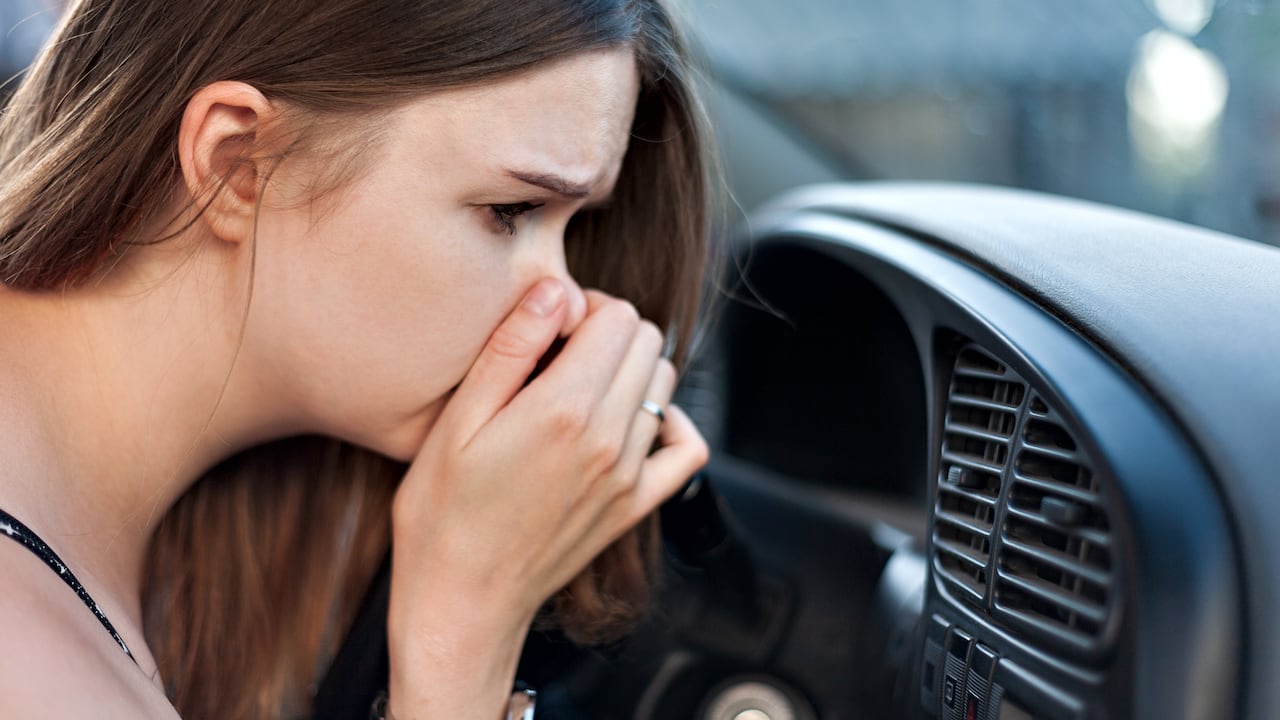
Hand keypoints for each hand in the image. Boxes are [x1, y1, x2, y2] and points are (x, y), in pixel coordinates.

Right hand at [386, 278, 707, 716]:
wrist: (461, 600)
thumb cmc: (442, 512)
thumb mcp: (456, 420)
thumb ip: (511, 349)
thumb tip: (555, 290)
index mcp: (564, 409)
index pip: (618, 316)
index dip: (585, 306)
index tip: (551, 326)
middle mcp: (610, 438)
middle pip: (648, 342)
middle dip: (610, 331)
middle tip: (562, 352)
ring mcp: (630, 475)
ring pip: (663, 383)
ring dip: (631, 370)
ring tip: (581, 386)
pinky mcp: (636, 505)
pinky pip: (687, 448)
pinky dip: (668, 421)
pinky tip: (629, 420)